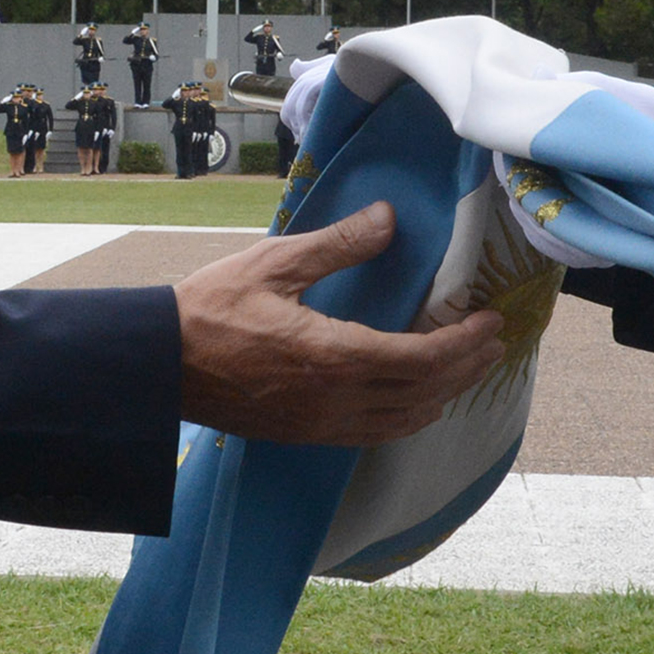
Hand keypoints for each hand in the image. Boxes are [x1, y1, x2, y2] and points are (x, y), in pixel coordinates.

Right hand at [175, 202, 504, 446]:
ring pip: (404, 420)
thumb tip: (390, 220)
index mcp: (332, 356)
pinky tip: (417, 400)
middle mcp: (335, 400)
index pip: (422, 358)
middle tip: (494, 342)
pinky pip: (375, 433)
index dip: (464, 343)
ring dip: (444, 395)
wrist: (159, 365)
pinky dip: (409, 416)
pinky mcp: (306, 434)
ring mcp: (321, 424)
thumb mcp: (276, 262)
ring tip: (466, 368)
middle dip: (466, 368)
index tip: (491, 321)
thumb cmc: (211, 307)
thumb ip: (338, 245)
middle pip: (424, 393)